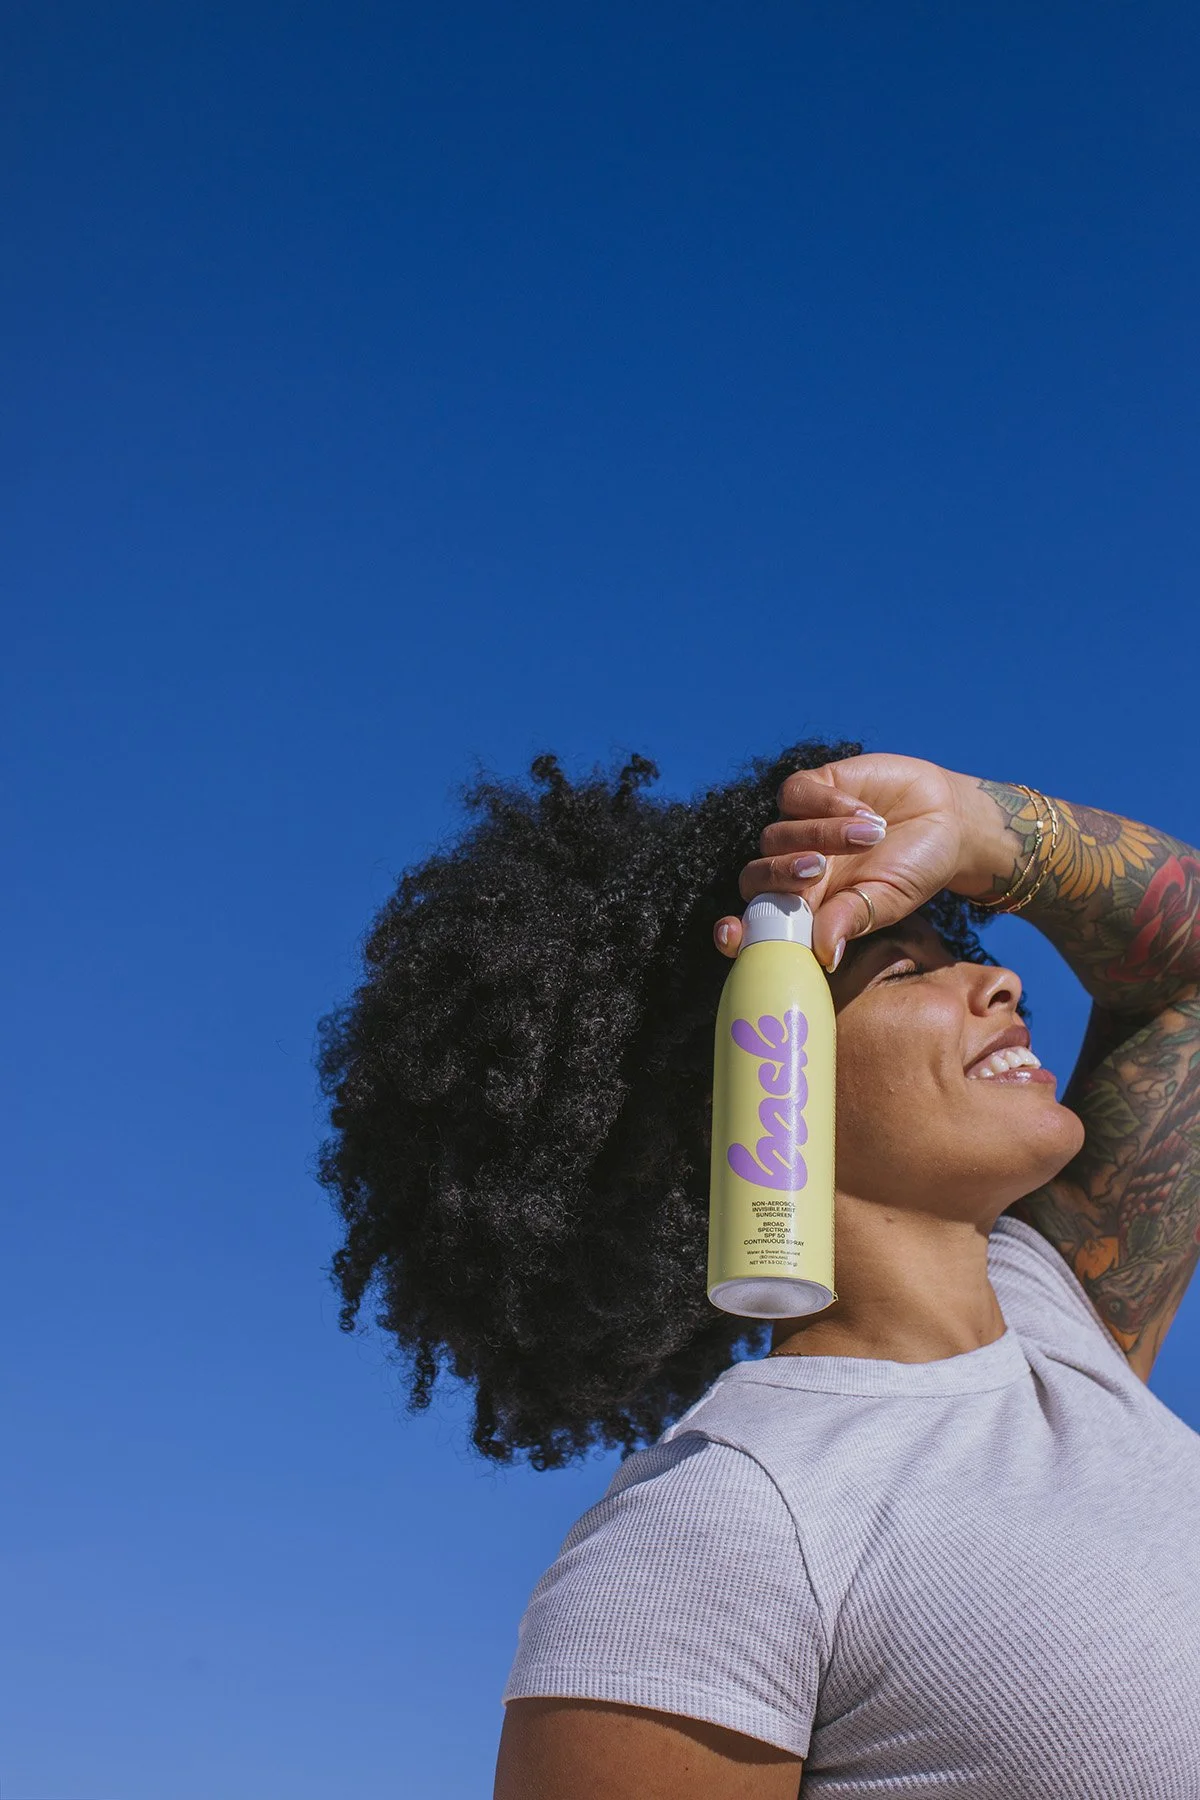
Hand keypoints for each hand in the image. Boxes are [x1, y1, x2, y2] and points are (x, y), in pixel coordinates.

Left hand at [714, 752, 979, 970]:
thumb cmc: (915, 870)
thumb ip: (852, 919)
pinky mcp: (813, 789)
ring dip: (821, 835)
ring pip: (775, 835)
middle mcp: (794, 870)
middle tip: (817, 870)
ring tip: (872, 836)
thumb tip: (823, 954)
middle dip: (778, 875)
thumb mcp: (888, 900)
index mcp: (806, 907)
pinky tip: (864, 812)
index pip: (755, 923)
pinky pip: (796, 795)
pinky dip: (827, 805)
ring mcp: (799, 827)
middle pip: (754, 877)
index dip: (735, 932)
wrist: (946, 820)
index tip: (729, 936)